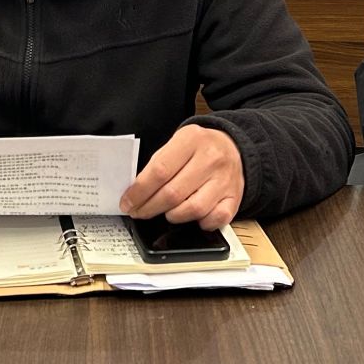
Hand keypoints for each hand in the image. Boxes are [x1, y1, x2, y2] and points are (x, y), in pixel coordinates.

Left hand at [121, 124, 243, 228]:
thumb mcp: (177, 143)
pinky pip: (216, 219)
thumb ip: (158, 164)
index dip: (139, 191)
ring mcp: (225, 179)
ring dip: (173, 216)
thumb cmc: (199, 147)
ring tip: (166, 211)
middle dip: (149, 208)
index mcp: (191, 140)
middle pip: (173, 193)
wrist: (233, 146)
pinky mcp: (235, 197)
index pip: (159, 171)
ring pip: (193, 209)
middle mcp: (210, 159)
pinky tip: (193, 217)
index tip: (127, 203)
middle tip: (139, 212)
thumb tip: (135, 193)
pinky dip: (201, 223)